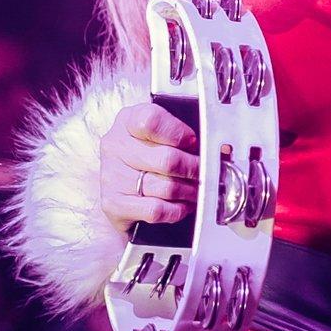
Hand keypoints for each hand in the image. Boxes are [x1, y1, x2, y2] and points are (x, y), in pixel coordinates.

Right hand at [98, 102, 199, 233]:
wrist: (120, 187)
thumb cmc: (147, 154)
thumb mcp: (160, 134)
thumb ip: (182, 135)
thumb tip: (218, 150)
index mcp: (128, 121)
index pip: (152, 121)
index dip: (179, 134)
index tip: (192, 142)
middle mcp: (115, 146)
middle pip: (167, 159)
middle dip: (194, 168)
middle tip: (204, 172)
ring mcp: (112, 175)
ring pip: (166, 187)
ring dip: (189, 191)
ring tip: (196, 189)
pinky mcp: (114, 203)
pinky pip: (155, 210)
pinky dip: (176, 210)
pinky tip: (182, 205)